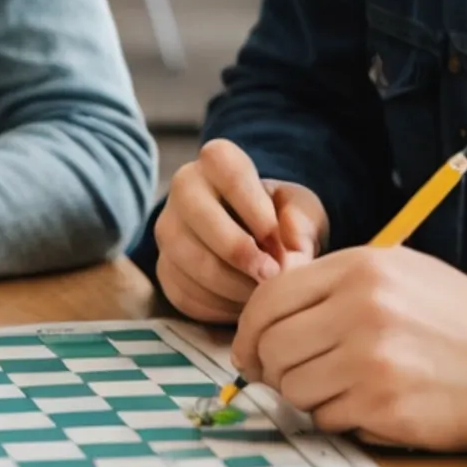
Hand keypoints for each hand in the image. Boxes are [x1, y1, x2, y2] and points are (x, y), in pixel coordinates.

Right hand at [152, 138, 327, 322]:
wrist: (258, 240)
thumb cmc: (280, 217)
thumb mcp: (302, 210)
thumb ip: (302, 224)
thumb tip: (293, 254)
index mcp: (219, 160)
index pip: (230, 175)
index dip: (255, 212)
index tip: (278, 241)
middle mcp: (184, 188)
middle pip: (201, 218)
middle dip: (239, 252)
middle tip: (270, 276)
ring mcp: (169, 229)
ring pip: (190, 261)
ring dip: (231, 285)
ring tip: (261, 294)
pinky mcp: (164, 269)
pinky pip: (186, 292)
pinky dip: (218, 306)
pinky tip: (241, 304)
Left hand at [232, 246, 466, 451]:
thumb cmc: (450, 318)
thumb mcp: (395, 273)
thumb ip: (329, 287)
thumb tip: (262, 322)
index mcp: (359, 269)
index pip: (268, 300)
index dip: (248, 332)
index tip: (249, 351)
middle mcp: (361, 311)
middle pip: (272, 348)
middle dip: (272, 368)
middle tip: (289, 375)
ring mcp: (371, 361)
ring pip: (293, 389)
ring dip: (308, 395)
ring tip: (343, 386)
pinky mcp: (384, 407)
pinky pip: (327, 419)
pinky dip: (339, 417)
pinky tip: (370, 404)